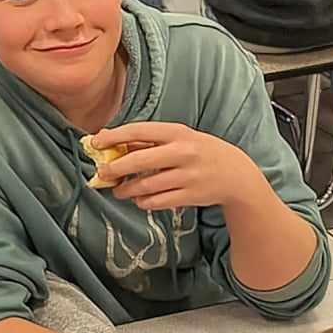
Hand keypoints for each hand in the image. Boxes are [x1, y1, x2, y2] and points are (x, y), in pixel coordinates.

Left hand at [90, 121, 272, 211]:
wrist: (236, 174)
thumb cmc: (200, 151)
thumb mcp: (180, 138)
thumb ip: (150, 141)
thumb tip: (112, 143)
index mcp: (177, 132)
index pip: (139, 131)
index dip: (114, 137)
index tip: (95, 143)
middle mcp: (183, 152)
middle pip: (139, 160)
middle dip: (115, 168)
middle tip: (101, 174)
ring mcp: (188, 175)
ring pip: (145, 185)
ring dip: (126, 190)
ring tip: (118, 191)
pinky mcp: (190, 196)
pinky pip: (157, 201)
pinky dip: (143, 201)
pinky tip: (139, 199)